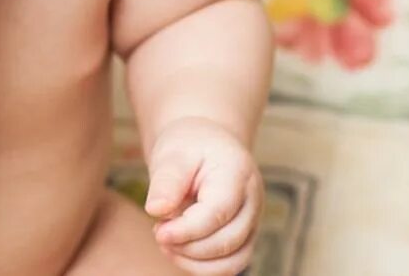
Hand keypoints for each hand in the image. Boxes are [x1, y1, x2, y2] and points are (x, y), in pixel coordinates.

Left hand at [144, 118, 263, 275]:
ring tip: (166, 242)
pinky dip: (203, 267)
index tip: (159, 232)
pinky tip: (178, 250)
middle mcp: (252, 199)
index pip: (217, 212)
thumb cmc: (189, 147)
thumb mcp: (173, 153)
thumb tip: (155, 210)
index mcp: (237, 172)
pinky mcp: (245, 236)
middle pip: (227, 240)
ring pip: (233, 261)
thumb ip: (166, 180)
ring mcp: (253, 220)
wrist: (206, 145)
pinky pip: (230, 265)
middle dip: (188, 246)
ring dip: (195, 261)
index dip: (187, 229)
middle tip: (158, 231)